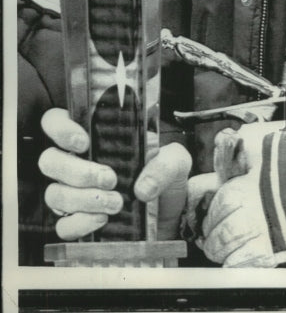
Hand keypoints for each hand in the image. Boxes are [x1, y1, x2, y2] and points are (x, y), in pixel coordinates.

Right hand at [39, 108, 191, 240]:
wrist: (171, 213)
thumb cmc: (165, 176)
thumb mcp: (175, 160)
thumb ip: (165, 163)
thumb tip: (142, 187)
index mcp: (93, 135)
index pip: (55, 121)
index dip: (61, 129)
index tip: (84, 142)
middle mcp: (76, 162)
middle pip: (49, 160)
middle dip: (77, 171)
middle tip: (110, 179)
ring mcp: (72, 193)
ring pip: (54, 194)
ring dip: (83, 199)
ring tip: (116, 203)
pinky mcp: (76, 221)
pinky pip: (62, 225)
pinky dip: (81, 224)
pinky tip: (102, 220)